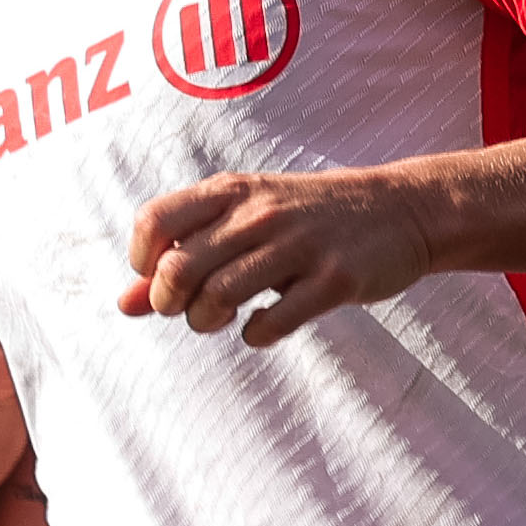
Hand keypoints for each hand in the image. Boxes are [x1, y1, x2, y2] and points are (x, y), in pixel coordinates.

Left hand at [121, 165, 438, 346]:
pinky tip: (264, 325)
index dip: (143, 261)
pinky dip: (257, 334)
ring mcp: (299, 246)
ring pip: (218, 296)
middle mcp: (260, 213)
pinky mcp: (335, 280)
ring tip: (222, 318)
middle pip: (179, 269)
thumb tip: (123, 303)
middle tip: (189, 308)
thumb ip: (184, 254)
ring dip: (208, 321)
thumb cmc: (308, 218)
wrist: (402, 209)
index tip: (163, 276)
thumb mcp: (245, 219)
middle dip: (171, 302)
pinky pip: (273, 323)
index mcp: (233, 190)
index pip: (154, 221)